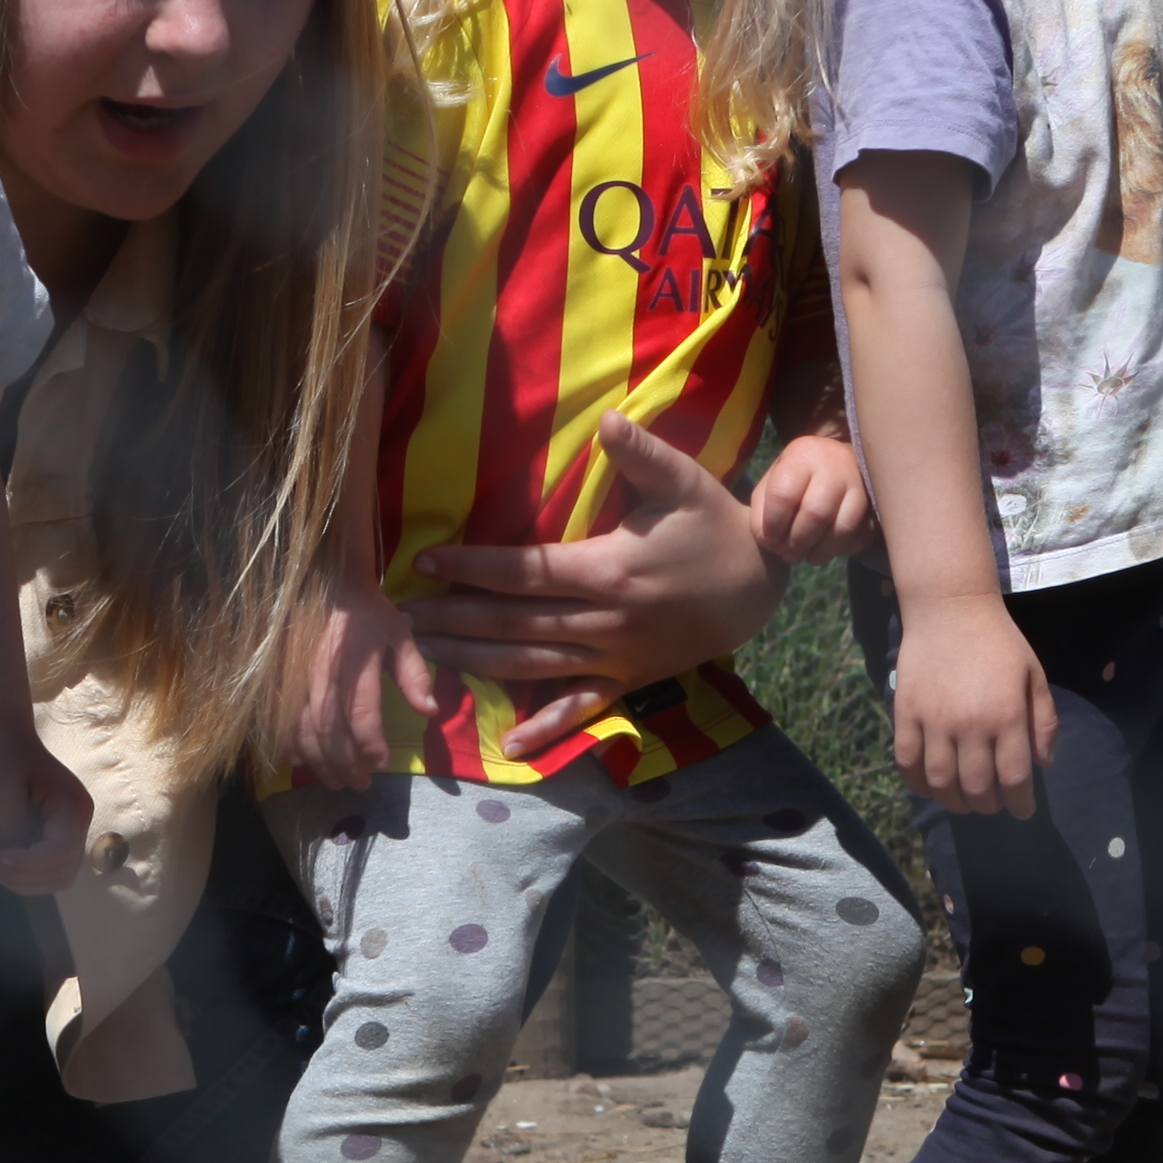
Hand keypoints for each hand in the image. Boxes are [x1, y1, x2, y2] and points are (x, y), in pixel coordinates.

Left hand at [0, 737, 95, 895]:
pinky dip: (30, 873)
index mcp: (72, 805)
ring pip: (61, 875)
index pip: (59, 853)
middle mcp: (81, 820)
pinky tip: (6, 864)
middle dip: (27, 877)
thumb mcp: (1, 793)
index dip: (27, 866)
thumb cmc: (1, 756)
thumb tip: (16, 863)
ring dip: (29, 880)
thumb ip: (14, 831)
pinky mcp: (60, 833)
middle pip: (64, 871)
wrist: (3, 735)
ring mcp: (73, 828)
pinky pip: (52, 866)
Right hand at [285, 582, 433, 790]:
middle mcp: (324, 676)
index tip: (381, 764)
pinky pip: (280, 718)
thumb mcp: (401, 635)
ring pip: (303, 730)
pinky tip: (299, 761)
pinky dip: (289, 744)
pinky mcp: (281, 679)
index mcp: (356, 666)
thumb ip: (414, 674)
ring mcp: (297, 679)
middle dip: (344, 764)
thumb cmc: (369, 613)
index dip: (371, 745)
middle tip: (358, 785)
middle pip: (330, 732)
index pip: (362, 715)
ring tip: (334, 781)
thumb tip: (430, 711)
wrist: (329, 584)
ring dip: (318, 761)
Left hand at [403, 415, 790, 764]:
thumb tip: (608, 419)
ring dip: (476, 662)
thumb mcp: (685, 482)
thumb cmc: (714, 526)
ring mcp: (616, 658)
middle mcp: (606, 622)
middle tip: (402, 617)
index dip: (472, 568)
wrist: (760, 585)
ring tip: (426, 654)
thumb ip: (642, 453)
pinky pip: (582, 709)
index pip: (525, 572)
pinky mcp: (629, 680)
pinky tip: (509, 743)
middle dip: (455, 619)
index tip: (425, 562)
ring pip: (533, 666)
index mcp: (610, 571)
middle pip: (515, 624)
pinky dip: (546, 728)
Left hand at [750, 429, 872, 564]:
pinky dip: (841, 550)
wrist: (840, 461)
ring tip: (808, 555)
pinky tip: (828, 548)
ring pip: (842, 528)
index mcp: (803, 455)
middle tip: (789, 555)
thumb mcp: (774, 482)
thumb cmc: (799, 476)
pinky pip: (861, 536)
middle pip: (815, 513)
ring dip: (820, 551)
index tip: (770, 540)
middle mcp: (836, 464)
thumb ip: (762, 511)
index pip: (783, 494)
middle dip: (797, 543)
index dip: (773, 525)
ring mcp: (861, 484)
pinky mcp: (877, 504)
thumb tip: (768, 542)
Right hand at [894, 592, 1060, 818]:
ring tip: (964, 801)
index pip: (1014, 778)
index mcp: (1007, 715)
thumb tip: (1043, 764)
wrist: (950, 609)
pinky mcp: (906, 714)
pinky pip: (908, 763)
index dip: (1019, 803)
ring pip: (941, 782)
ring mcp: (934, 720)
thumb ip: (1044, 721)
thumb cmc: (999, 642)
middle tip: (993, 804)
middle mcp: (970, 723)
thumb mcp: (1034, 676)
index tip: (1022, 809)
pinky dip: (919, 783)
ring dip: (955, 802)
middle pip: (977, 786)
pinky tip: (932, 786)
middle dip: (989, 805)